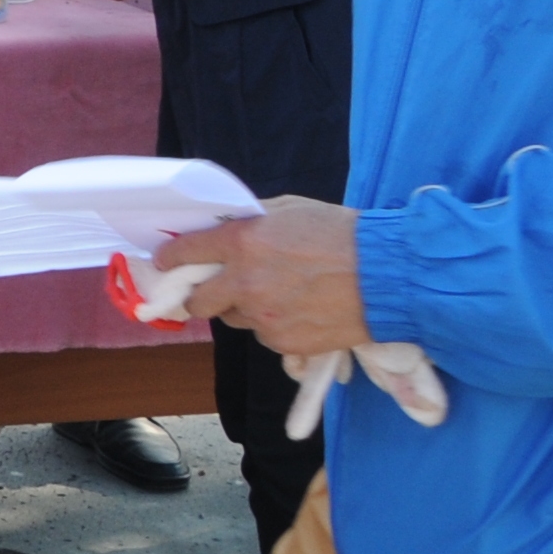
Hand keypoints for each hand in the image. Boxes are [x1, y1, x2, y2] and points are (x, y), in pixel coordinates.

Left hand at [174, 200, 371, 362]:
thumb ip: (250, 222)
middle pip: (199, 301)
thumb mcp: (288, 210)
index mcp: (242, 243)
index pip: (185, 252)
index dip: (170, 258)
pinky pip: (265, 337)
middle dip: (202, 295)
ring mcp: (265, 317)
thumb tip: (223, 229)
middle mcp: (245, 283)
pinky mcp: (286, 343)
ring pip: (235, 319)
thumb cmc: (341, 234)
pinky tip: (299, 311)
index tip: (164, 263)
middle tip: (217, 289)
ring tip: (277, 295)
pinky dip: (273, 327)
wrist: (387, 276)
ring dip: (244, 309)